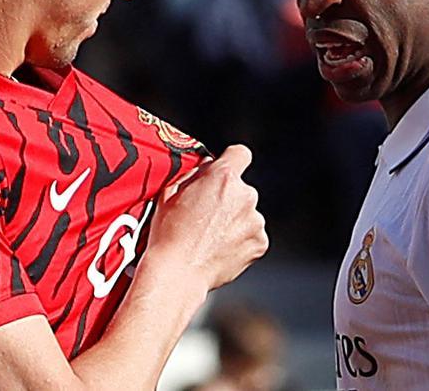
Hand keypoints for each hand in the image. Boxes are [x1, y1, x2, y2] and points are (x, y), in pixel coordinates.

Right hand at [143, 145, 267, 291]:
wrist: (177, 273)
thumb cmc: (169, 234)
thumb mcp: (170, 193)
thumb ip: (194, 174)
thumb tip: (205, 168)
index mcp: (223, 177)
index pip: (240, 154)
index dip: (231, 162)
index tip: (225, 172)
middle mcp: (245, 195)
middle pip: (241, 189)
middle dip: (228, 199)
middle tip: (206, 217)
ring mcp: (255, 220)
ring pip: (247, 214)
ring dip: (234, 222)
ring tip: (211, 238)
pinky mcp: (260, 242)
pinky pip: (253, 235)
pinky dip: (241, 241)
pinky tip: (220, 249)